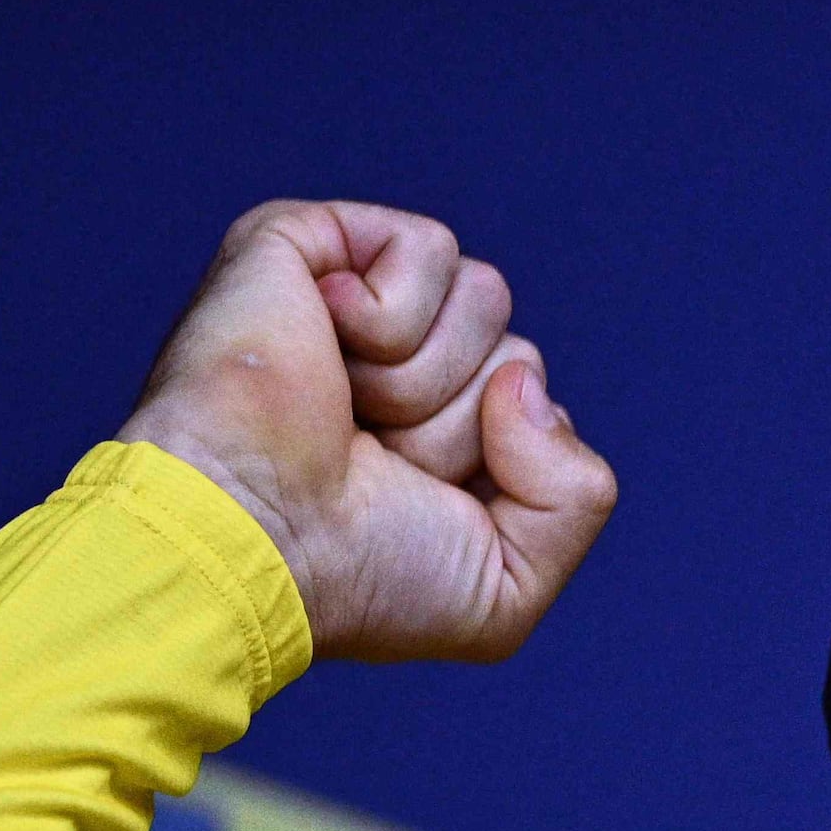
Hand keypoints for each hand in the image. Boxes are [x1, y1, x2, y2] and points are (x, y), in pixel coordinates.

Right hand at [116, 201, 616, 660]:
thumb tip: (526, 383)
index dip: (502, 466)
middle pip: (519, 353)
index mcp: (438, 429)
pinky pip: (430, 249)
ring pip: (487, 297)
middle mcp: (397, 361)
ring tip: (343, 411)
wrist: (252, 543)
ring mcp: (352, 300)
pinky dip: (392, 315)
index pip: (537, 405)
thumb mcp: (509, 586)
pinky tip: (325, 344)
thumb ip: (578, 495)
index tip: (412, 503)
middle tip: (372, 457)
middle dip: (463, 423)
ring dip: (426, 378)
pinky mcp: (308, 244)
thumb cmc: (354, 578)